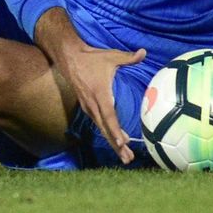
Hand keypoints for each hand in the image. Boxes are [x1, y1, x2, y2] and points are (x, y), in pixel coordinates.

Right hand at [55, 44, 146, 163]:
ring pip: (101, 128)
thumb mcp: (111, 56)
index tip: (122, 143)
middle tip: (128, 159)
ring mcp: (88, 107)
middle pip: (105, 129)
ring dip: (112, 142)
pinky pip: (98, 123)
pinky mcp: (86, 107)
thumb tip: (144, 52)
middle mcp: (93, 104)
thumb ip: (128, 57)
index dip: (115, 130)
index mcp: (100, 94)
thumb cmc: (92, 58)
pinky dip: (107, 133)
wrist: (69, 58)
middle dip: (116, 145)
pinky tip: (115, 141)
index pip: (109, 116)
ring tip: (124, 156)